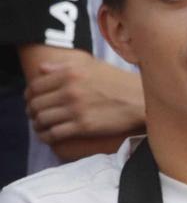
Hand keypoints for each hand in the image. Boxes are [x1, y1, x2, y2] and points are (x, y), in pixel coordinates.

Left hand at [24, 58, 142, 143]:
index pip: (35, 86)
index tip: (32, 100)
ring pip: (42, 119)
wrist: (142, 100)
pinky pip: (54, 134)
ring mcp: (76, 109)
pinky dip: (46, 136)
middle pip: (36, 104)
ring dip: (37, 125)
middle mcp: (70, 90)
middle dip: (31, 111)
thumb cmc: (119, 82)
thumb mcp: (93, 66)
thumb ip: (65, 66)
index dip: (29, 95)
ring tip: (40, 126)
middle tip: (35, 115)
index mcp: (70, 73)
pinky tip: (47, 136)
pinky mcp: (83, 126)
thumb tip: (41, 69)